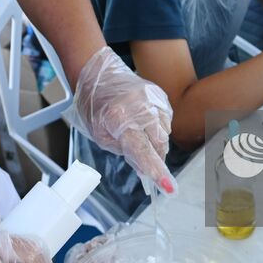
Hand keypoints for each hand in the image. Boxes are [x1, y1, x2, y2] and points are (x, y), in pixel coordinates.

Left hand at [72, 46, 174, 194]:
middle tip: (145, 160)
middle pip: (159, 142)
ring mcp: (152, 98)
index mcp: (119, 118)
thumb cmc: (95, 106)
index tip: (168, 187)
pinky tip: (144, 122)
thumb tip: (144, 169)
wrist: (99, 74)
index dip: (155, 171)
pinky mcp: (159, 94)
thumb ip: (125, 153)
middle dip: (155, 155)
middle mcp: (140, 106)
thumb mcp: (101, 136)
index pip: (142, 150)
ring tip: (138, 132)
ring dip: (156, 140)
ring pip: (165, 132)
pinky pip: (166, 120)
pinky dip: (158, 127)